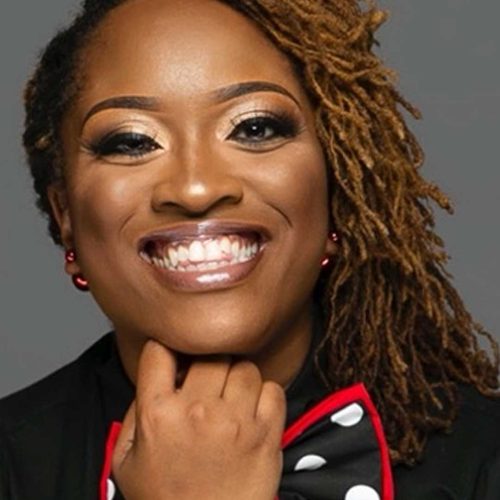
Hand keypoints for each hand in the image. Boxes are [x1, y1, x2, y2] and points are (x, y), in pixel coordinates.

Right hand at [112, 340, 285, 499]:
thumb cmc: (167, 499)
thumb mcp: (127, 461)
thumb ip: (134, 413)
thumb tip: (156, 378)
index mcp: (158, 414)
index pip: (160, 352)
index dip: (166, 351)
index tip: (173, 359)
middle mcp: (197, 411)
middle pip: (209, 354)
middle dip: (206, 365)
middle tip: (207, 383)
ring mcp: (235, 421)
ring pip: (243, 366)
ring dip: (237, 378)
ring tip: (232, 398)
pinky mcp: (266, 433)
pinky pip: (272, 388)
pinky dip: (265, 394)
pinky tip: (252, 411)